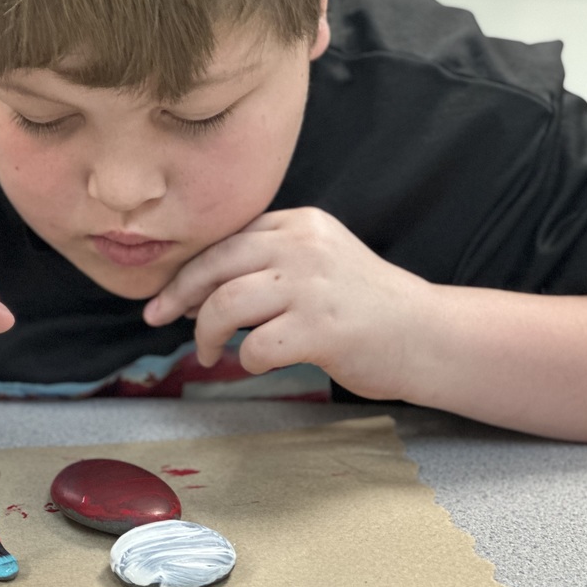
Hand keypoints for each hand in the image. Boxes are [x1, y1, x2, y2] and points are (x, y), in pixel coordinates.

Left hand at [143, 207, 429, 400]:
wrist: (427, 335)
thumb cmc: (363, 305)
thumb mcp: (318, 260)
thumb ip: (268, 260)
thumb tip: (198, 286)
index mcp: (299, 224)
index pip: (224, 240)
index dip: (187, 271)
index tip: (165, 298)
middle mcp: (303, 246)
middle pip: (214, 266)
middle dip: (178, 296)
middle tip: (159, 320)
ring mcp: (312, 286)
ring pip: (224, 305)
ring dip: (205, 334)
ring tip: (208, 352)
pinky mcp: (321, 329)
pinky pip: (254, 347)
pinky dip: (245, 361)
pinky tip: (255, 363)